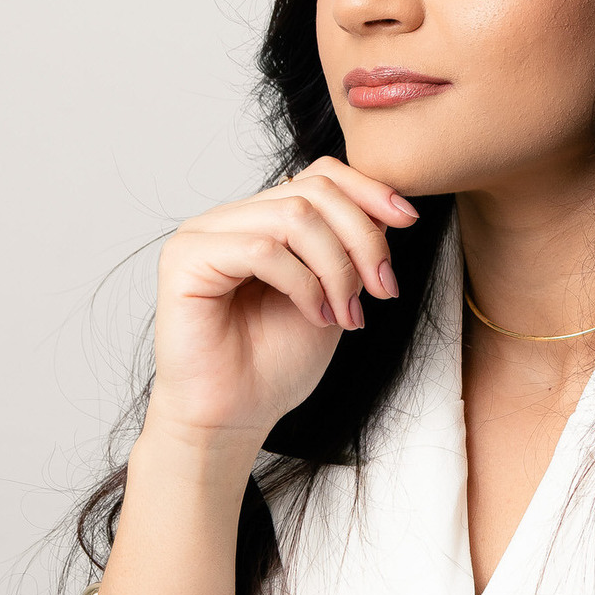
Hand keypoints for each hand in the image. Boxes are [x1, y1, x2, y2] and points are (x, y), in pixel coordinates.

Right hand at [143, 156, 419, 445]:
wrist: (234, 419)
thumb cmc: (274, 365)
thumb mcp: (334, 294)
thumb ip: (350, 248)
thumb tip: (388, 207)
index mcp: (261, 219)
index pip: (319, 174)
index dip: (369, 191)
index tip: (409, 221)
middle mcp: (229, 218)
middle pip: (314, 192)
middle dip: (362, 239)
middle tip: (382, 291)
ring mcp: (203, 234)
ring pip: (294, 216)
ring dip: (337, 268)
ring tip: (347, 314)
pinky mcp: (185, 259)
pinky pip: (262, 248)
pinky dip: (303, 283)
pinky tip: (316, 316)